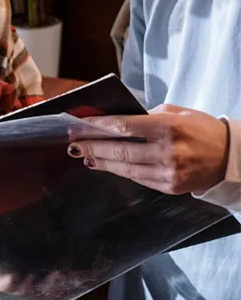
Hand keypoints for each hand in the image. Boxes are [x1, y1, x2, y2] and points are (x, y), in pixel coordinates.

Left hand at [68, 104, 228, 194]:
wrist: (229, 157)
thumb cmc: (200, 128)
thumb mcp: (177, 112)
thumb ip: (147, 115)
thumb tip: (116, 120)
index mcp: (169, 127)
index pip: (125, 126)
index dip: (99, 126)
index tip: (81, 124)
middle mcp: (168, 152)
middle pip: (120, 150)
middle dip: (92, 146)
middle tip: (73, 143)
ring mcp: (169, 173)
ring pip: (125, 168)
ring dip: (101, 161)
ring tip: (83, 154)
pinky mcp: (170, 187)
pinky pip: (137, 178)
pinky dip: (119, 171)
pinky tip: (105, 165)